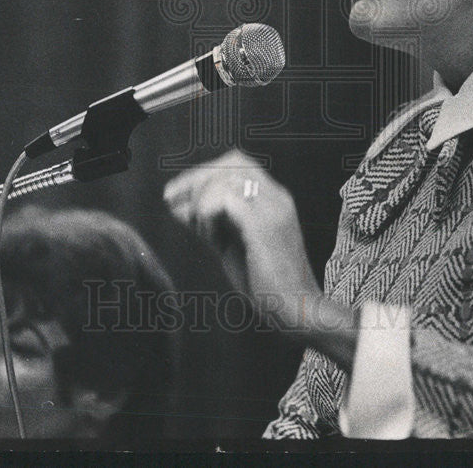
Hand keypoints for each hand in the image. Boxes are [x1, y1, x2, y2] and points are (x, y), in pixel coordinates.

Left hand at [163, 151, 321, 332]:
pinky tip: (209, 236)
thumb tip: (177, 206)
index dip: (203, 171)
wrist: (298, 311)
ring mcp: (273, 209)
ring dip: (202, 198)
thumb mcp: (233, 245)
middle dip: (198, 177)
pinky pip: (227, 199)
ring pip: (228, 177)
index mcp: (273, 198)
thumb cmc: (266, 284)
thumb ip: (211, 223)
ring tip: (201, 228)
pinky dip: (208, 213)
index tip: (176, 193)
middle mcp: (277, 196)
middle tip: (174, 201)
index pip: (237, 163)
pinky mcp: (264, 227)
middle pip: (233, 161)